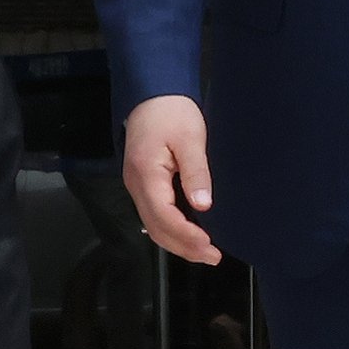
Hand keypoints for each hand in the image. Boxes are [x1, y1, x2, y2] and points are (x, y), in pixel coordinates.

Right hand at [123, 95, 221, 264]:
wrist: (153, 91)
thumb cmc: (172, 111)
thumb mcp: (190, 137)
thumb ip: (196, 172)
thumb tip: (203, 206)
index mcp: (146, 175)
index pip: (164, 217)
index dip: (187, 236)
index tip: (210, 247)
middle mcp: (136, 185)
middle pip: (156, 228)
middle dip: (183, 246)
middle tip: (212, 256)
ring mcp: (137, 185)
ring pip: (154, 224)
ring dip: (177, 240)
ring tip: (204, 251)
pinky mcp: (143, 181)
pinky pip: (155, 213)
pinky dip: (171, 227)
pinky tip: (188, 231)